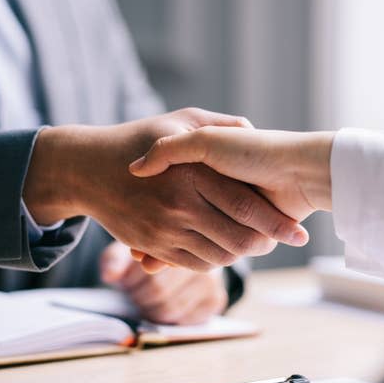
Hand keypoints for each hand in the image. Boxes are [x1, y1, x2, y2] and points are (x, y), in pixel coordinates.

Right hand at [23, 108, 308, 271]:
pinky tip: (224, 249)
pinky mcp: (152, 245)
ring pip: (218, 255)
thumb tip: (251, 128)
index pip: (244, 204)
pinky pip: (194, 264)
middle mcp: (179, 204)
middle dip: (263, 244)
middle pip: (236, 238)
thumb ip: (217, 124)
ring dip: (240, 255)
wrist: (86, 168)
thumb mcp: (177, 118)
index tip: (296, 231)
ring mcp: (164, 228)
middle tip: (276, 241)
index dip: (274, 221)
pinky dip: (214, 262)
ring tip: (254, 245)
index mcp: (191, 172)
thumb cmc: (135, 137)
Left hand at [100, 242, 226, 323]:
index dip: (132, 283)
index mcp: (180, 239)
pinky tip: (162, 307)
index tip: (125, 282)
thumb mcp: (129, 247)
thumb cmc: (151, 248)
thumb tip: (110, 276)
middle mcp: (200, 255)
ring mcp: (214, 277)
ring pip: (172, 309)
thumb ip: (116, 258)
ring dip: (151, 310)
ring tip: (144, 299)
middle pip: (160, 293)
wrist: (182, 248)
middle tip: (132, 293)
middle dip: (139, 297)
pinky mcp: (217, 298)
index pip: (150, 274)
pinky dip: (170, 318)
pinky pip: (187, 319)